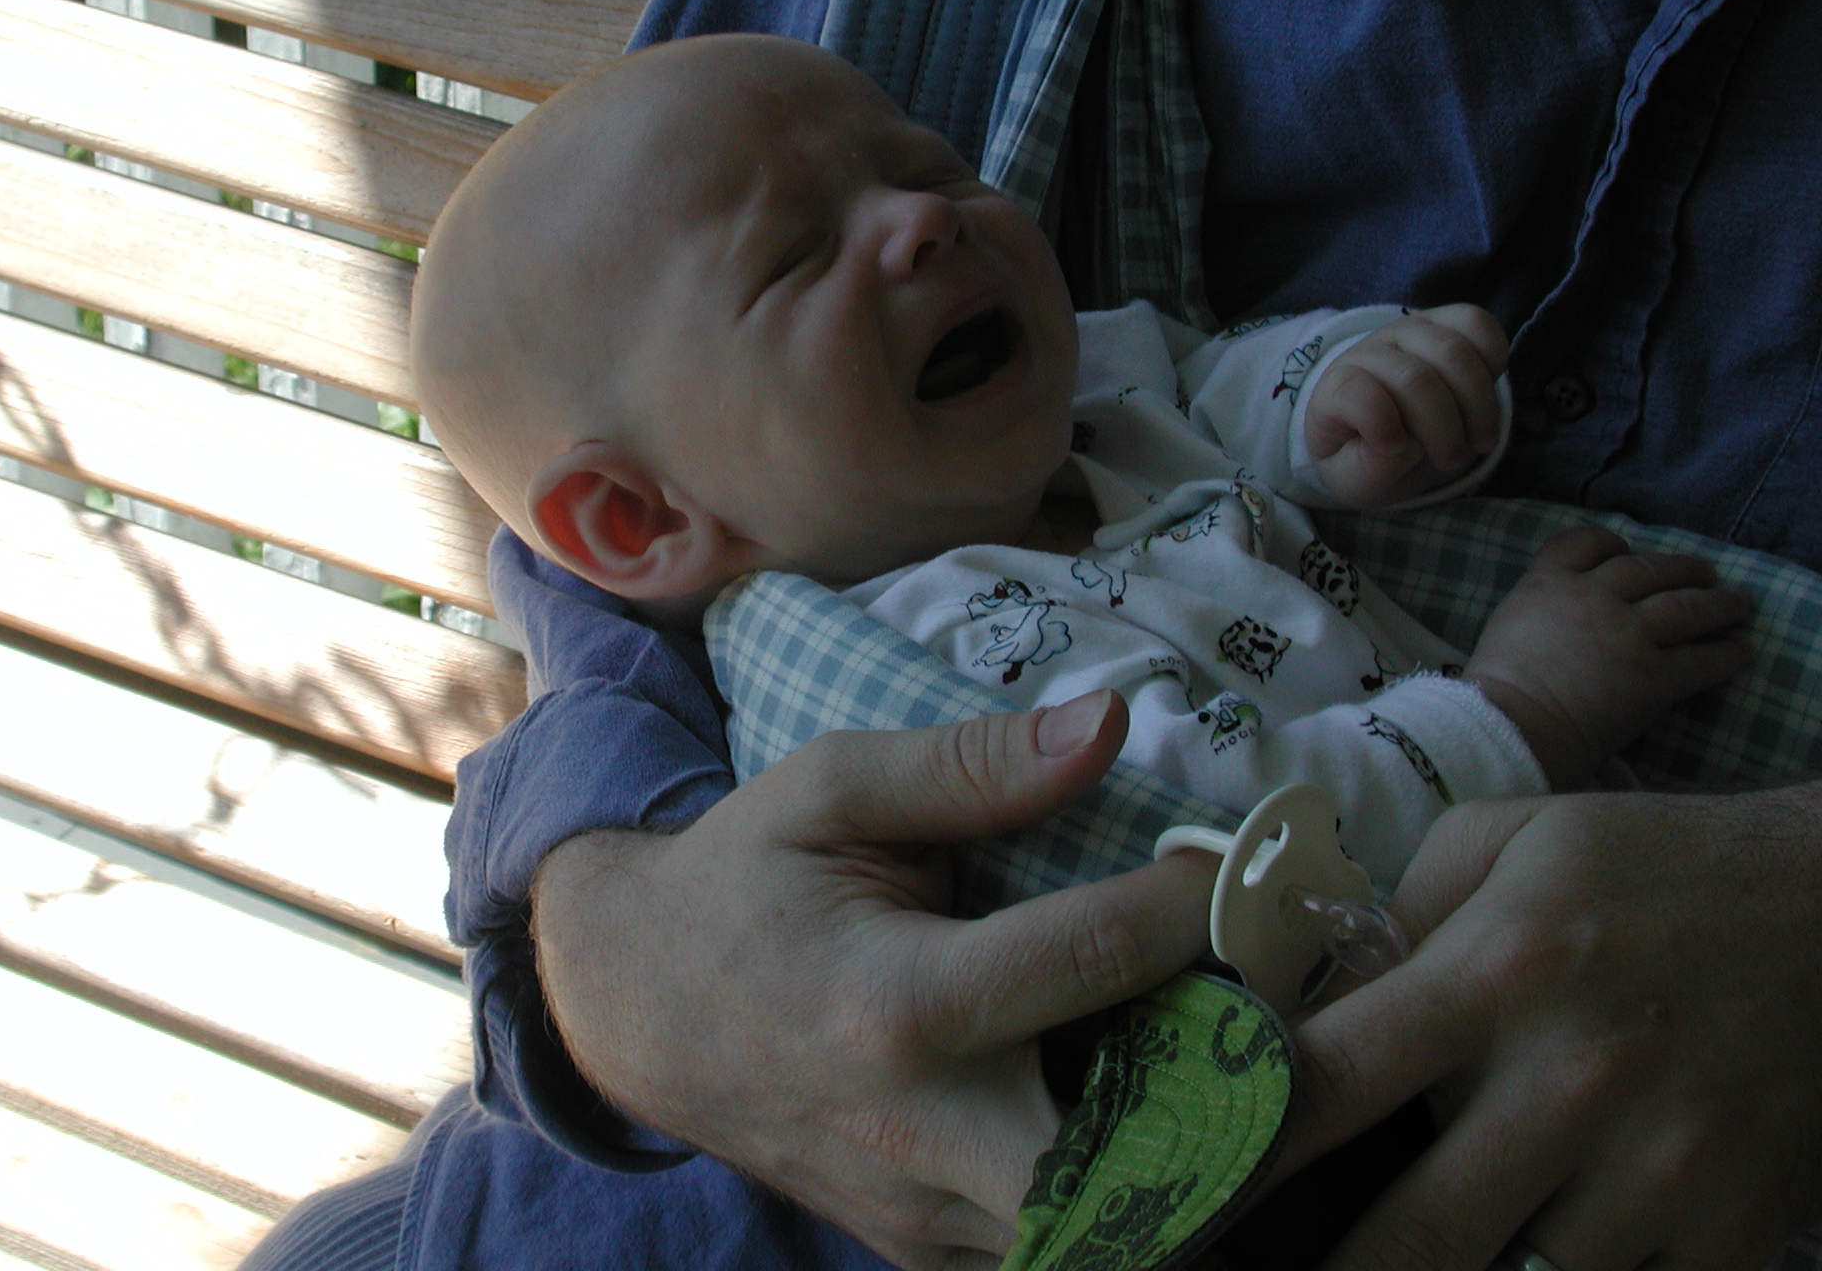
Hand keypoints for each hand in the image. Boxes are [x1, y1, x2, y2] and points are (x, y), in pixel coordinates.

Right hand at [529, 691, 1215, 1270]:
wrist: (637, 1010)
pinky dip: (1148, 1197)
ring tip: (1267, 1060)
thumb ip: (968, 766)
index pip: (1093, 960)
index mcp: (896, 1003)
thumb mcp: (828, 787)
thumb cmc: (744, 878)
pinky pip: (1071, 1251)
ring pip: (1123, 1232)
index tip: (1248, 860)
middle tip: (1305, 1009)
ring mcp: (927, 1217)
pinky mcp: (929, 1255)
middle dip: (1249, 1093)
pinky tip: (1183, 1118)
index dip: (1199, 906)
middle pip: (1143, 1158)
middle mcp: (922, 1132)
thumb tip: (1109, 725)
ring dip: (1218, 1154)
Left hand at [1280, 787, 1821, 1270]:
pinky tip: (1508, 1266)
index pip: (1332, 1077)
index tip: (1178, 1189)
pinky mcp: (1729, 1235)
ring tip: (1377, 1268)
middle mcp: (1574, 1079)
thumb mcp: (1511, 841)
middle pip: (1412, 1234)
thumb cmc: (1652, 870)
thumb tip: (1303, 994)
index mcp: (1499, 969)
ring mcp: (1659, 1172)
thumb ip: (1397, 912)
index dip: (1240, 1146)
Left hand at [1308, 306, 1508, 507]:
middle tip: (1451, 461)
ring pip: (1453, 352)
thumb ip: (1372, 467)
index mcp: (1335, 390)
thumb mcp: (1357, 479)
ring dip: (1478, 405)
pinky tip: (1486, 397)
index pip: (1352, 391)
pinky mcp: (1447, 321)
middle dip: (1443, 428)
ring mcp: (1410, 331)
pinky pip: (1479, 324)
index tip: (1395, 448)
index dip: (1378, 422)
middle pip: (1414, 379)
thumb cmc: (1369, 458)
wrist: (1388, 432)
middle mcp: (1370, 351)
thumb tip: (1406, 444)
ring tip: (1479, 441)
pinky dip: (1494, 362)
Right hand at [1463, 528, 1750, 788]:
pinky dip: (1727, 655)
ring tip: (1737, 605)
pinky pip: (1703, 660)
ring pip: (1687, 606)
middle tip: (1704, 574)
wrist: (1507, 726)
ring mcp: (1628, 634)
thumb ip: (1543, 607)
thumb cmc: (1495, 687)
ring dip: (1719, 604)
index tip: (1627, 552)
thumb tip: (1565, 618)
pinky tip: (1740, 653)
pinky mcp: (1655, 676)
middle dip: (1683, 569)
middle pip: (1650, 568)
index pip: (1587, 542)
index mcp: (1549, 583)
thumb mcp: (1509, 624)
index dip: (1613, 545)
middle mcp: (1593, 597)